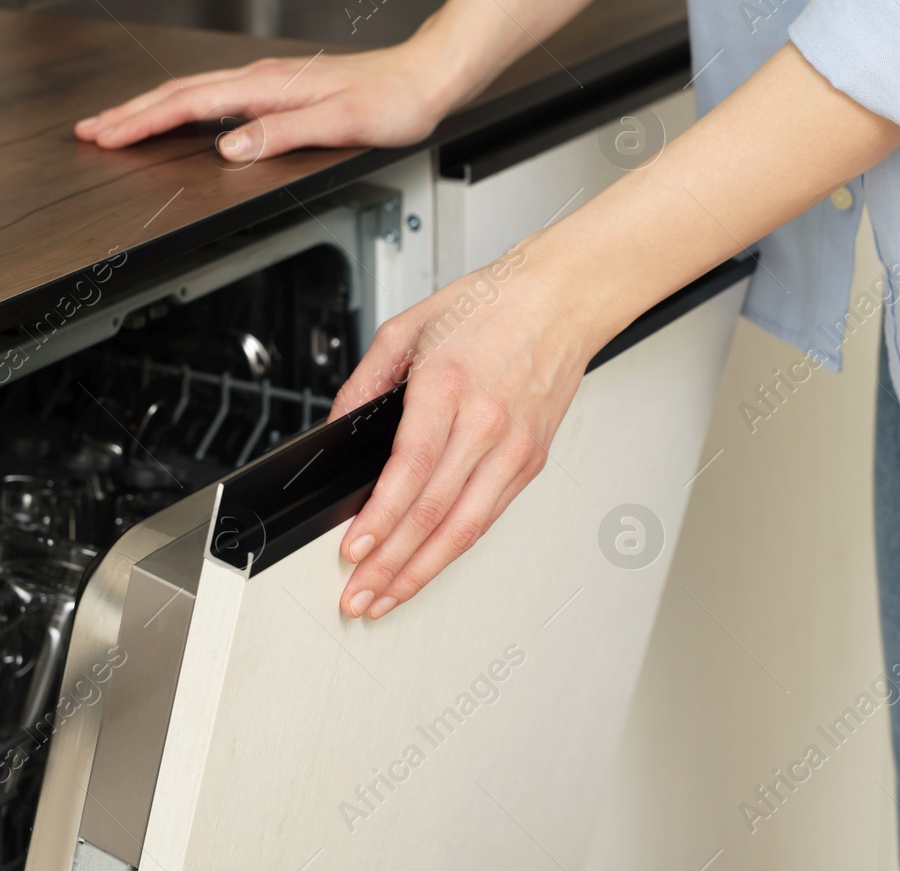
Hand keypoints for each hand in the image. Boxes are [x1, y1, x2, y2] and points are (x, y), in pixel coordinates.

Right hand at [74, 43, 455, 158]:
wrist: (426, 76)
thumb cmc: (394, 100)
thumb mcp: (341, 124)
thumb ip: (282, 136)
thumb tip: (229, 149)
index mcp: (269, 86)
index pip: (189, 104)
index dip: (143, 122)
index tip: (107, 136)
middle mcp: (263, 78)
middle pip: (179, 93)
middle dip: (130, 113)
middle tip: (90, 132)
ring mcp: (270, 81)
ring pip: (194, 92)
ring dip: (150, 108)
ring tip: (117, 124)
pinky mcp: (280, 88)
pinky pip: (215, 95)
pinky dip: (183, 106)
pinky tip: (178, 117)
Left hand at [331, 246, 593, 618]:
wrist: (561, 301)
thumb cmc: (490, 307)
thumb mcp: (407, 327)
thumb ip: (365, 382)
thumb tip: (338, 426)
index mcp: (450, 386)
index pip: (411, 470)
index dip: (379, 519)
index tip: (353, 551)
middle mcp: (487, 423)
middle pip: (435, 512)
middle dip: (391, 564)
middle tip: (359, 595)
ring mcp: (514, 448)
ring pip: (464, 529)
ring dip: (422, 571)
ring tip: (387, 597)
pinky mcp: (531, 462)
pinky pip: (487, 517)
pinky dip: (454, 549)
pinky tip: (428, 566)